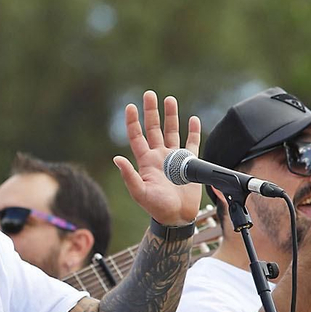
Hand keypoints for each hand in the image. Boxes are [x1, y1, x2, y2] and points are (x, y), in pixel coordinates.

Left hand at [113, 91, 203, 227]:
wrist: (178, 217)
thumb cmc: (157, 208)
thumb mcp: (140, 192)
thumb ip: (129, 176)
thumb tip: (117, 159)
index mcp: (145, 161)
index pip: (137, 137)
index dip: (132, 122)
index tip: (130, 106)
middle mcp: (159, 156)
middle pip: (153, 128)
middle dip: (151, 111)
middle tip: (149, 94)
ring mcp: (174, 158)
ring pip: (172, 131)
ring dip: (171, 116)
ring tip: (169, 99)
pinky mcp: (190, 163)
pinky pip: (192, 143)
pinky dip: (193, 131)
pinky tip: (192, 119)